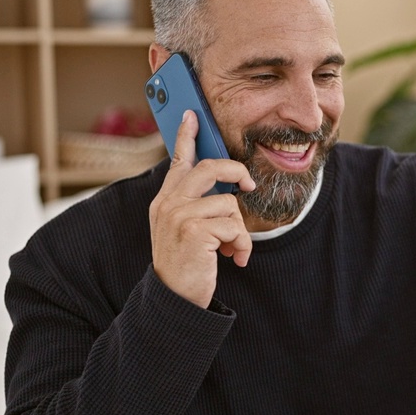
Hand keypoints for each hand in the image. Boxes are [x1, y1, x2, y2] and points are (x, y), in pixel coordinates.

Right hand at [149, 110, 255, 307]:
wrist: (176, 299)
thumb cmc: (187, 264)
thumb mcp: (184, 230)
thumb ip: (197, 206)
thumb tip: (227, 191)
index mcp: (165, 200)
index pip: (178, 161)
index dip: (186, 136)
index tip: (193, 115)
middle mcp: (168, 203)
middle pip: (209, 168)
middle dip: (236, 173)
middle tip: (250, 184)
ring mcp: (179, 215)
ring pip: (228, 203)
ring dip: (239, 230)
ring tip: (233, 249)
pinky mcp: (194, 231)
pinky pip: (233, 225)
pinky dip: (241, 245)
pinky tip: (233, 259)